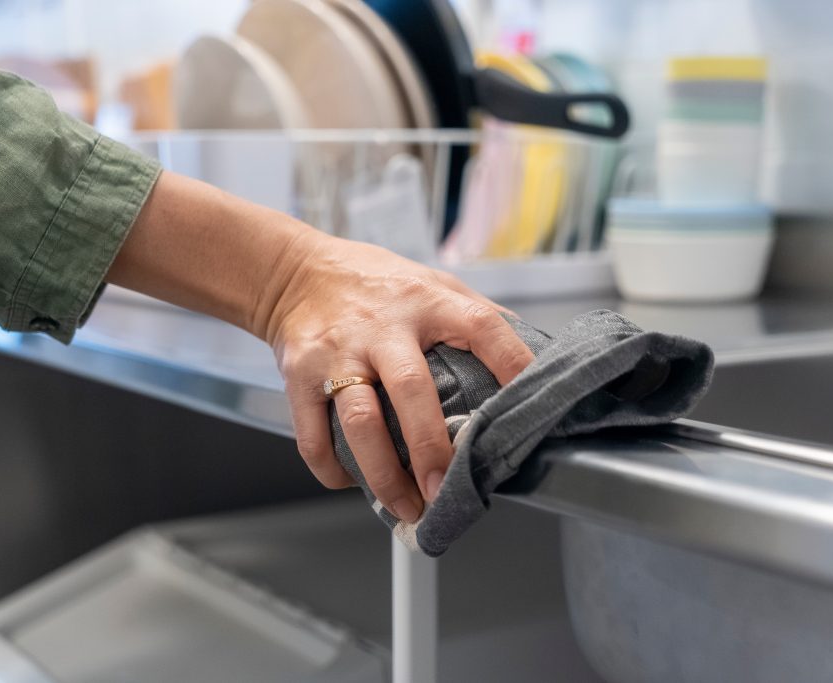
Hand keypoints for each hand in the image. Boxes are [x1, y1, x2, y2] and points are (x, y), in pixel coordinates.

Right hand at [108, 171, 533, 522]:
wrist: (296, 273)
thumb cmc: (376, 284)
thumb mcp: (432, 283)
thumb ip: (475, 316)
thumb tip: (535, 356)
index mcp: (428, 302)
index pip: (482, 328)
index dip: (512, 366)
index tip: (529, 409)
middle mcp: (383, 327)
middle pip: (411, 390)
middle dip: (431, 447)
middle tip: (445, 491)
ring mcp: (338, 352)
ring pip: (360, 421)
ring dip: (384, 473)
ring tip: (406, 506)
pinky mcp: (299, 375)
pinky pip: (312, 434)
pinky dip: (331, 468)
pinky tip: (350, 481)